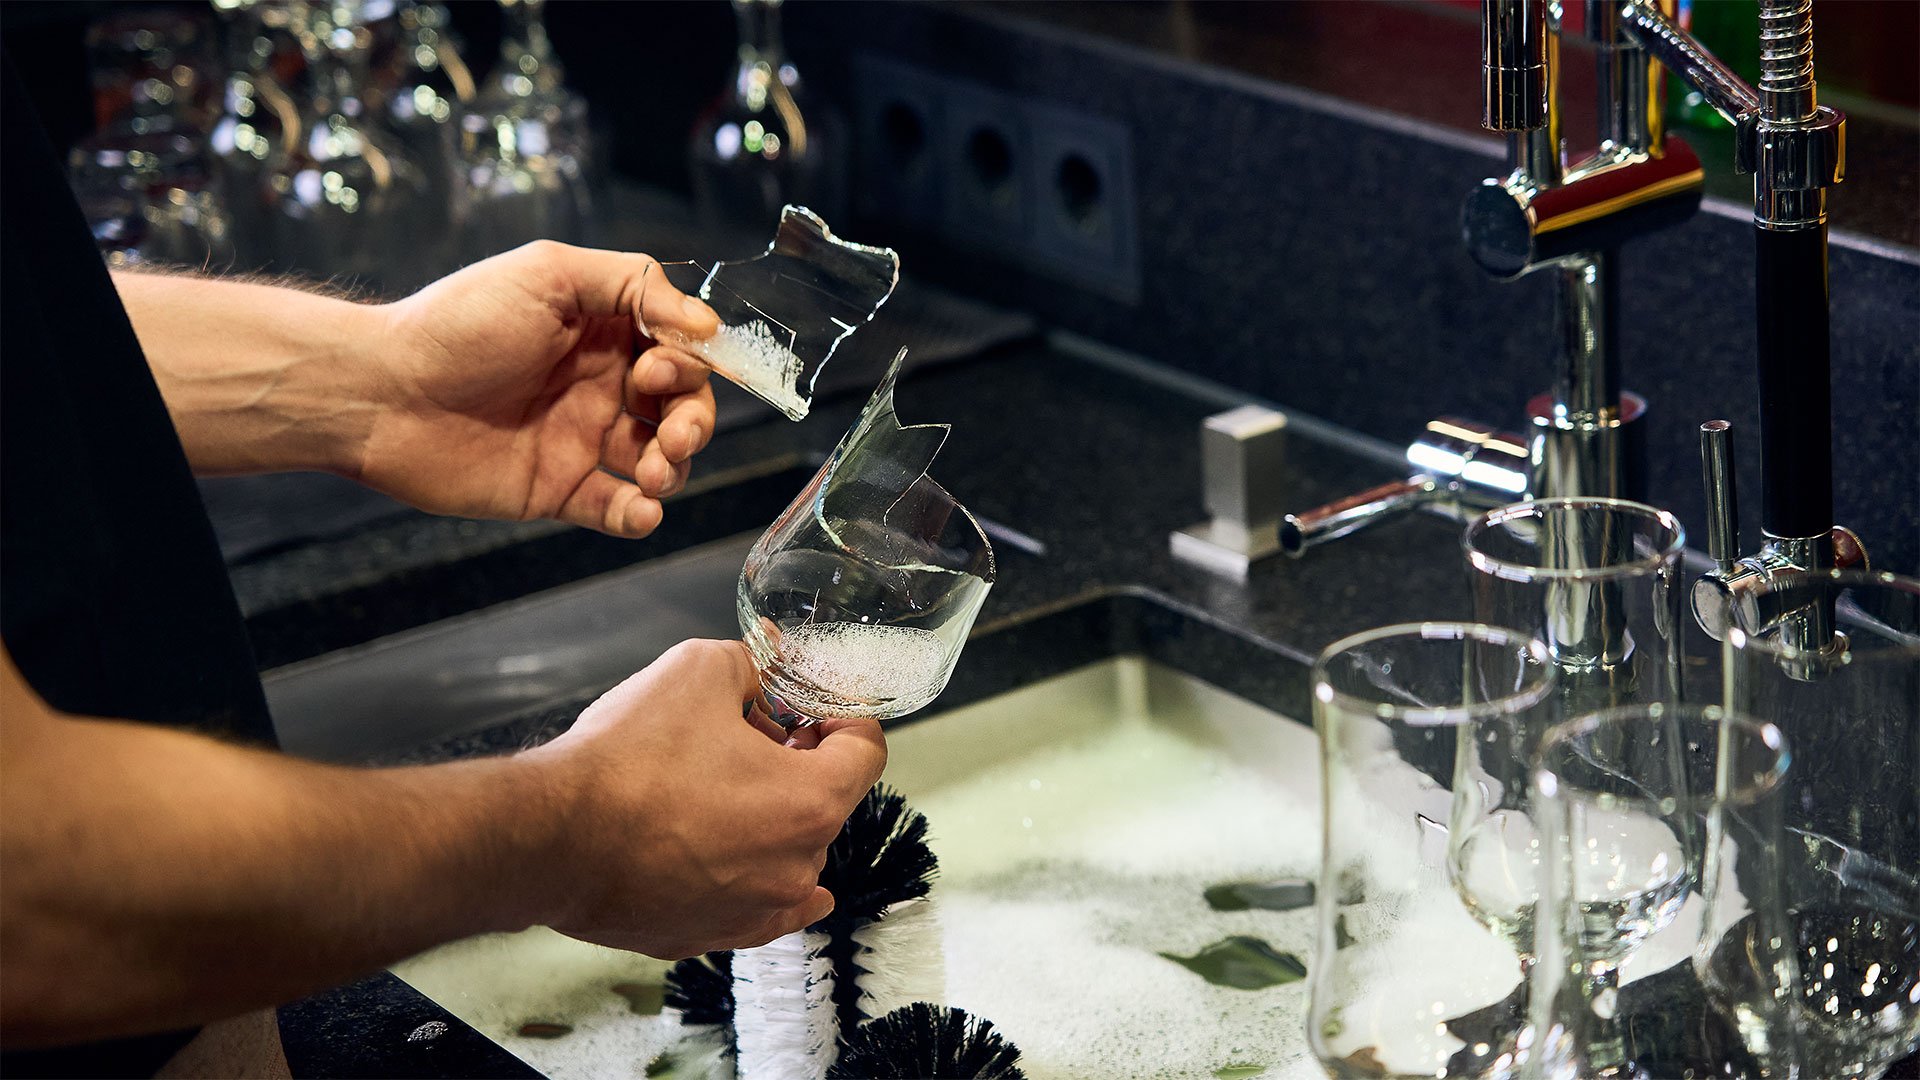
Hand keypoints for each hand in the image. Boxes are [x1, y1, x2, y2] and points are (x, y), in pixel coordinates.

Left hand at [358, 241, 720, 536]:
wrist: (380, 394)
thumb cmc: (456, 325)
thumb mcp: (549, 275)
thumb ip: (634, 284)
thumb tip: (705, 325)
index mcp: (602, 331)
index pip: (679, 350)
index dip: (689, 365)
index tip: (658, 372)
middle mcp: (597, 385)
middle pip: (681, 408)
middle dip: (693, 421)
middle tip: (673, 434)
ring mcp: (579, 440)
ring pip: (659, 462)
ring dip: (675, 469)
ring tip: (654, 472)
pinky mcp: (556, 490)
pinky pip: (615, 510)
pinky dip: (640, 516)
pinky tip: (639, 510)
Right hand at [523, 640, 886, 958]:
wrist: (549, 838)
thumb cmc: (625, 760)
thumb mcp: (698, 670)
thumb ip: (752, 663)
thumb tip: (768, 660)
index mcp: (810, 803)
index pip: (866, 751)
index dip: (843, 714)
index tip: (816, 704)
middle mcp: (794, 868)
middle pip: (823, 800)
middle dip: (795, 760)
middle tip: (749, 731)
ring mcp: (752, 910)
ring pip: (784, 851)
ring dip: (765, 814)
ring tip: (710, 783)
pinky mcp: (706, 934)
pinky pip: (749, 902)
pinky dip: (747, 872)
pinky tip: (743, 860)